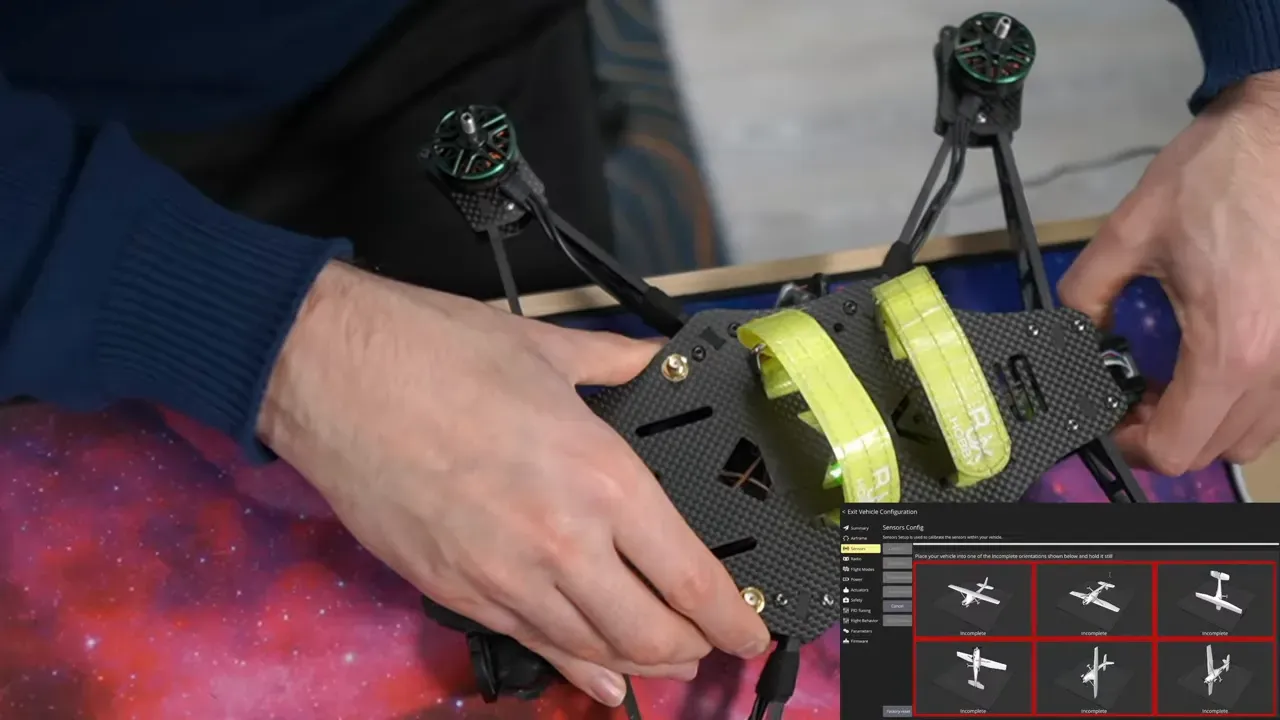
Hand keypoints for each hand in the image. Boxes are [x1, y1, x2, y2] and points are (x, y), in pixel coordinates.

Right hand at [257, 262, 770, 705]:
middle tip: (709, 640)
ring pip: (595, 651)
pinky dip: (576, 668)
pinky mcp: (455, 590)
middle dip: (692, 647)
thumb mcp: (546, 350)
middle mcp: (562, 540)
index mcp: (600, 477)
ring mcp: (504, 576)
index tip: (749, 631)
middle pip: (651, 633)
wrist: (331, 371)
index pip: (690, 578)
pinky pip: (533, 646)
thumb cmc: (431, 353)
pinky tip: (597, 677)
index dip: (732, 619)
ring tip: (664, 657)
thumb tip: (651, 361)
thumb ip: (616, 364)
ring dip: (640, 663)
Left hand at [1059, 71, 1279, 473]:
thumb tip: (1073, 334)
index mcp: (1230, 347)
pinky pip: (1278, 400)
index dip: (1131, 443)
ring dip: (1207, 422)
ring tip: (1174, 381)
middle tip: (1136, 395)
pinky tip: (1215, 360)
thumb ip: (1086, 295)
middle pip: (1215, 450)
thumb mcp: (1128, 234)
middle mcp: (1277, 366)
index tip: (1111, 413)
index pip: (1176, 448)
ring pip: (1255, 434)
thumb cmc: (1219, 175)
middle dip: (1165, 434)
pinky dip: (1243, 399)